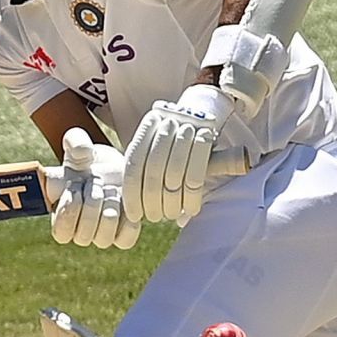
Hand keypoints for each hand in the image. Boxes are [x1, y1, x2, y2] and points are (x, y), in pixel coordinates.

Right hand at [51, 128, 139, 249]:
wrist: (118, 166)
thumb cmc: (92, 160)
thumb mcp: (80, 145)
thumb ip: (75, 141)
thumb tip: (82, 149)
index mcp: (61, 214)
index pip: (60, 232)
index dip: (68, 210)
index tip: (76, 185)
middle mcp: (80, 230)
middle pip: (82, 236)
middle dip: (91, 206)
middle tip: (98, 183)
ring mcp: (101, 234)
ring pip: (103, 240)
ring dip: (109, 213)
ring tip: (113, 192)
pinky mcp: (122, 236)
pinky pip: (125, 240)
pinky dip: (127, 221)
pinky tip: (127, 202)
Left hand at [122, 84, 233, 224]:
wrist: (203, 118)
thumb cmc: (174, 145)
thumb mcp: (155, 152)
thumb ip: (142, 172)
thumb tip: (129, 212)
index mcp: (149, 124)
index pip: (134, 163)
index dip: (132, 193)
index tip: (135, 215)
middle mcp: (166, 123)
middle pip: (154, 171)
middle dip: (152, 201)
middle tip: (154, 218)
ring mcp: (187, 127)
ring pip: (175, 175)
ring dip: (173, 201)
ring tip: (171, 215)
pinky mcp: (207, 136)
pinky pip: (196, 175)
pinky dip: (192, 197)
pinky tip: (191, 209)